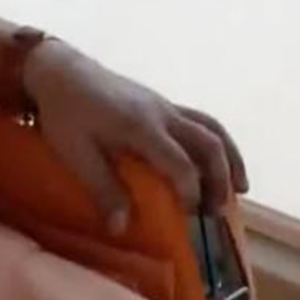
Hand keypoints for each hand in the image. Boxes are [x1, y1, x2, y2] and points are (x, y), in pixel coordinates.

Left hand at [22, 41, 248, 234]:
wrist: (61, 71)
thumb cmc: (64, 113)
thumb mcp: (75, 153)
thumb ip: (102, 188)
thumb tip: (122, 227)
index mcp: (141, 126)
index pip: (180, 162)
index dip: (191, 192)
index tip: (191, 217)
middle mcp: (162, 113)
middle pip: (208, 142)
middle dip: (221, 178)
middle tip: (218, 212)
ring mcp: (165, 105)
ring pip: (211, 127)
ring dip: (229, 158)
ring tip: (239, 189)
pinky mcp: (161, 104)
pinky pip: (200, 121)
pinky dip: (216, 144)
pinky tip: (215, 163)